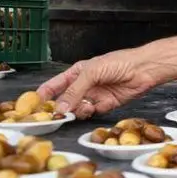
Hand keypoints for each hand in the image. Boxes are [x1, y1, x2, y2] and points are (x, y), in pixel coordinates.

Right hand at [38, 34, 176, 118]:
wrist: (145, 69)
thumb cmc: (119, 62)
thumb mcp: (91, 73)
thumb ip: (74, 91)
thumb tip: (60, 108)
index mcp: (76, 73)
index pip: (54, 85)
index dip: (42, 96)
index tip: (31, 106)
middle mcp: (84, 85)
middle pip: (65, 101)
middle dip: (60, 108)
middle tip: (56, 115)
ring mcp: (95, 95)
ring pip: (78, 109)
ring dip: (77, 111)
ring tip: (81, 108)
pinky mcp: (106, 104)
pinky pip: (93, 112)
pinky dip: (92, 112)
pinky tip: (95, 107)